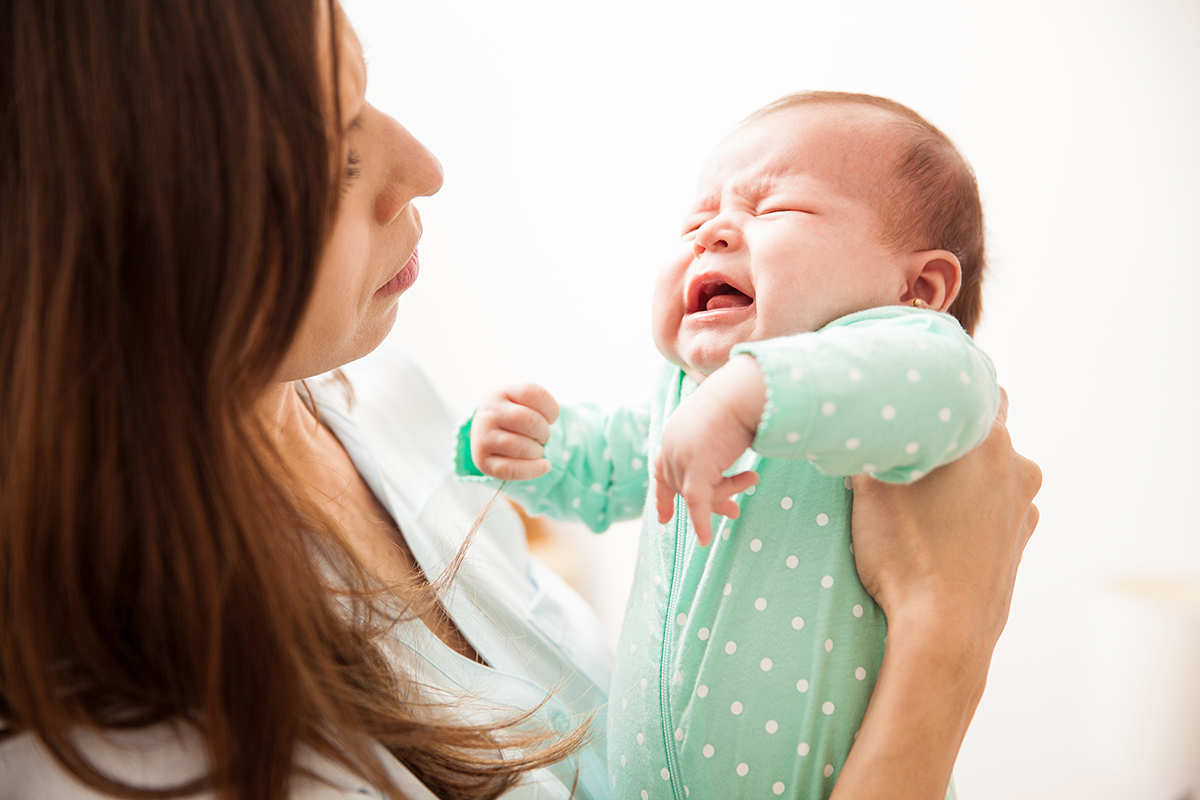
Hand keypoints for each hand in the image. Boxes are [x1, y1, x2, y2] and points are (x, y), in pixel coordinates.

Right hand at [469, 383, 560, 480]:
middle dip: (544, 432)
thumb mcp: (523, 397)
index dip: (551, 408)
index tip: (551, 418)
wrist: (487, 426)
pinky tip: (543, 466)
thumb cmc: (514, 411)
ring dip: (538, 451)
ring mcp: (482, 436)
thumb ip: (538, 401)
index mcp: (501, 390)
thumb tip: (548, 424)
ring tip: (536, 450)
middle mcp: (488, 411)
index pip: (532, 393)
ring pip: (520, 447)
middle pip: (530, 421)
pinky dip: (532, 470)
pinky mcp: (481, 459)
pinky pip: (510, 470)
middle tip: (542, 436)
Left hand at [653, 355, 765, 545]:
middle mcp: (671, 446)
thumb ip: (715, 444)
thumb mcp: (719, 424)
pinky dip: (702, 523)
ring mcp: (681, 458)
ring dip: (727, 494)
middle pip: (684, 487)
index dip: (663, 495)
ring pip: (697, 494)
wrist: (742, 392)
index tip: (663, 518)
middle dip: (711, 501)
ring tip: (752, 479)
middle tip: (734, 512)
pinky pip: (698, 504)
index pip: (661, 470)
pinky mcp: (696, 469)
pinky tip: (705, 540)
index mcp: (673, 434)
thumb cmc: (739, 400)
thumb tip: (725, 450)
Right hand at [850, 387, 1041, 651]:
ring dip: (965, 475)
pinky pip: (996, 506)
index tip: (920, 395)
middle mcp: (1015, 464)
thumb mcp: (869, 488)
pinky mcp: (1020, 540)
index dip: (947, 385)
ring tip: (923, 498)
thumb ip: (873, 446)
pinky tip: (941, 530)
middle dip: (951, 435)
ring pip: (992, 470)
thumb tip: (861, 425)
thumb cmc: (904, 556)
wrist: (944, 633)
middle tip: (910, 447)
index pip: (975, 382)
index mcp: (983, 439)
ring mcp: (1023, 505)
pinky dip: (975, 509)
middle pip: (984, 428)